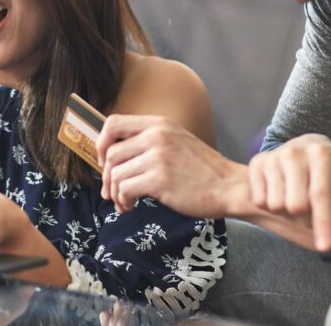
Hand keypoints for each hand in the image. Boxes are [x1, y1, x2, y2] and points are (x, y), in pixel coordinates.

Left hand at [97, 115, 244, 217]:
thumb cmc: (202, 170)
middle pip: (110, 154)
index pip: (113, 123)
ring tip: (125, 203)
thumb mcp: (176, 141)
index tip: (105, 161)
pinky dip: (123, 201)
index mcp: (158, 124)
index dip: (102, 143)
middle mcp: (156, 136)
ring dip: (115, 193)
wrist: (229, 187)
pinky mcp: (159, 180)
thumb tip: (113, 156)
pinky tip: (131, 206)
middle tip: (112, 192)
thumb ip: (150, 141)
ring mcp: (157, 157)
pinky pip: (124, 189)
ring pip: (115, 174)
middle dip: (107, 177)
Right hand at [247, 134, 330, 251]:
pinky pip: (260, 201)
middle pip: (296, 206)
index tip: (325, 247)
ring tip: (295, 197)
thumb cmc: (330, 167)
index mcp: (321, 155)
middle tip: (311, 209)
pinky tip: (280, 192)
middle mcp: (294, 153)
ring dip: (286, 212)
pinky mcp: (257, 163)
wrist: (301, 145)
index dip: (323, 223)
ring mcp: (273, 157)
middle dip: (305, 217)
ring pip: (276, 205)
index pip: (320, 195)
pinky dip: (270, 204)